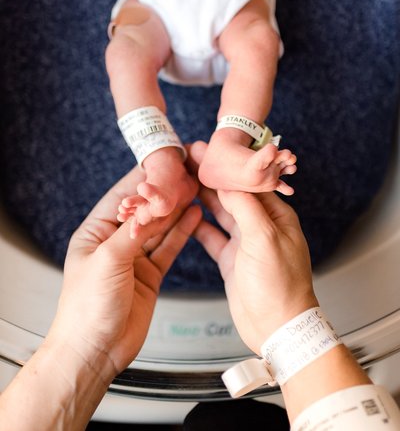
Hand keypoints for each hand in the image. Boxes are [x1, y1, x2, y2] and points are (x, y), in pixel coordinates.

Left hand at [49, 166, 200, 375]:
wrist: (95, 350)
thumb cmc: (87, 307)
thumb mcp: (108, 261)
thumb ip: (133, 233)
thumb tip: (153, 208)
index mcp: (95, 232)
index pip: (122, 198)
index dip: (143, 181)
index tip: (163, 163)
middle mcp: (115, 242)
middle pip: (145, 211)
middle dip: (165, 194)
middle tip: (187, 174)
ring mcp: (134, 258)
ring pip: (160, 227)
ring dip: (176, 210)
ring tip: (195, 189)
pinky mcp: (150, 274)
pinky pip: (168, 247)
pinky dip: (182, 232)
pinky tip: (193, 216)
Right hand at [189, 141, 317, 353]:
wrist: (277, 327)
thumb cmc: (280, 284)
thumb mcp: (264, 239)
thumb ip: (245, 208)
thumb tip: (229, 183)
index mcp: (276, 216)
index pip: (248, 182)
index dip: (226, 167)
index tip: (206, 152)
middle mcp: (261, 225)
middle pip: (232, 195)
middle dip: (211, 177)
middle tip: (188, 160)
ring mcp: (245, 243)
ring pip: (221, 214)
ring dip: (203, 198)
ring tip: (182, 181)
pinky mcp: (232, 260)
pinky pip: (213, 236)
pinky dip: (199, 225)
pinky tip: (185, 214)